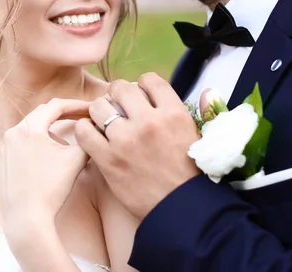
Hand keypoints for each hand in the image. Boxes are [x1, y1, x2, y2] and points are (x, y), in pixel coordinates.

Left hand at [0, 99, 89, 238]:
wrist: (27, 219)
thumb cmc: (53, 188)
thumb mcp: (77, 159)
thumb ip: (88, 137)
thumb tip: (94, 127)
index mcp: (30, 128)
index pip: (57, 106)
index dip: (77, 105)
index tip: (91, 109)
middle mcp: (12, 133)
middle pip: (41, 115)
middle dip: (62, 115)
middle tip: (80, 118)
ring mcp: (2, 149)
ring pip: (29, 131)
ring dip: (47, 133)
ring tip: (63, 146)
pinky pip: (18, 148)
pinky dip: (33, 148)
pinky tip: (44, 161)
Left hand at [75, 73, 200, 218]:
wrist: (180, 211)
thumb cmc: (193, 175)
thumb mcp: (203, 139)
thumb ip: (205, 111)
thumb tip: (207, 91)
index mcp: (174, 114)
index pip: (150, 80)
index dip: (143, 86)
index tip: (141, 97)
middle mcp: (149, 122)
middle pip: (121, 87)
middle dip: (118, 94)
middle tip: (119, 107)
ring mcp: (126, 140)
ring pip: (99, 106)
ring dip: (100, 111)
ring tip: (106, 122)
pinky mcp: (108, 159)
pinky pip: (84, 130)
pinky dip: (85, 130)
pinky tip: (94, 136)